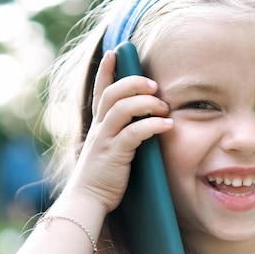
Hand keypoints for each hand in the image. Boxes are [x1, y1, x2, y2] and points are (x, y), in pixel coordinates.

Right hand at [63, 50, 172, 213]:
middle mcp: (98, 128)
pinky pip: (134, 133)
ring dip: (145, 102)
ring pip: (121, 108)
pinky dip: (151, 125)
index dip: (106, 70)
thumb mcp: (109, 150)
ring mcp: (104, 140)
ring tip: (163, 105)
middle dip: (133, 82)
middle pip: (111, 93)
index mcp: (98, 126)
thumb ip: (120, 134)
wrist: (87, 200)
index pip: (100, 91)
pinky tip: (166, 124)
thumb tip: (145, 121)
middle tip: (154, 85)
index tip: (114, 52)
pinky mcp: (114, 154)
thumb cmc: (103, 177)